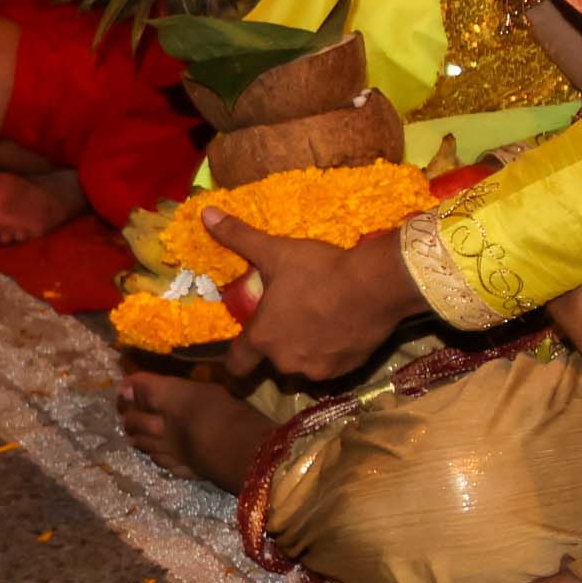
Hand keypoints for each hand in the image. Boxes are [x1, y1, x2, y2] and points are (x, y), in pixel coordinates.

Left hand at [207, 213, 425, 383]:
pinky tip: (344, 332)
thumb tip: (205, 213)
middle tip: (296, 320)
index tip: (241, 354)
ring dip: (307, 352)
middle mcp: (286, 360)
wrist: (376, 285)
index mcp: (263, 337)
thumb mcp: (277, 251)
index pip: (237, 364)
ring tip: (323, 326)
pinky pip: (332, 367)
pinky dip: (334, 354)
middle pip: (275, 361)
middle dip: (281, 345)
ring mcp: (318, 369)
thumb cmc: (320, 270)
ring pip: (304, 365)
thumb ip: (238, 236)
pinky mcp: (347, 369)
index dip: (236, 361)